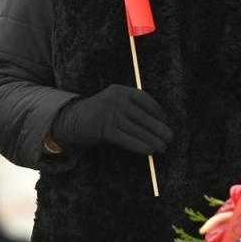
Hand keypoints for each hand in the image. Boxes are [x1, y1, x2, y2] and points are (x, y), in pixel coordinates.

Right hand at [50, 85, 172, 154]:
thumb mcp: (113, 104)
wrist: (70, 122)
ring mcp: (108, 114)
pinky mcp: (103, 129)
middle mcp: (114, 99)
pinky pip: (126, 139)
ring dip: (153, 140)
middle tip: (170, 137)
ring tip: (163, 148)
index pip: (143, 98)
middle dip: (158, 128)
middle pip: (142, 116)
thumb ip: (130, 108)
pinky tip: (149, 151)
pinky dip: (139, 146)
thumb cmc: (97, 115)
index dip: (157, 109)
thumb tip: (158, 123)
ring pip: (136, 129)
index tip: (165, 120)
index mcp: (119, 90)